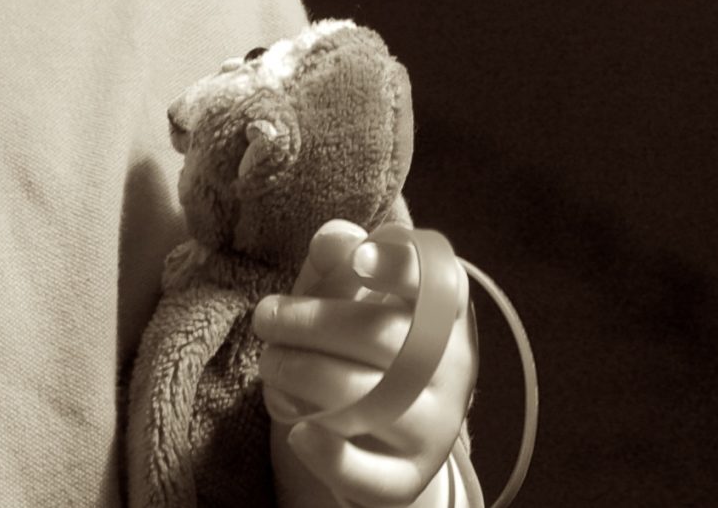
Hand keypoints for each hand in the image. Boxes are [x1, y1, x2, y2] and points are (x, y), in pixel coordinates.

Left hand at [253, 220, 476, 507]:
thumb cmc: (360, 348)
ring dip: (299, 376)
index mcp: (446, 315)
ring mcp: (435, 430)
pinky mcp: (407, 480)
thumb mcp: (347, 298)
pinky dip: (328, 454)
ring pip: (366, 401)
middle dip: (307, 323)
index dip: (402, 267)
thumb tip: (335, 237)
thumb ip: (338, 261)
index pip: (441, 284)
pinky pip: (368, 474)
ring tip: (269, 364)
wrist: (387, 442)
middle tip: (264, 317)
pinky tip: (297, 433)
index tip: (358, 259)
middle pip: (381, 337)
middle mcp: (453, 372)